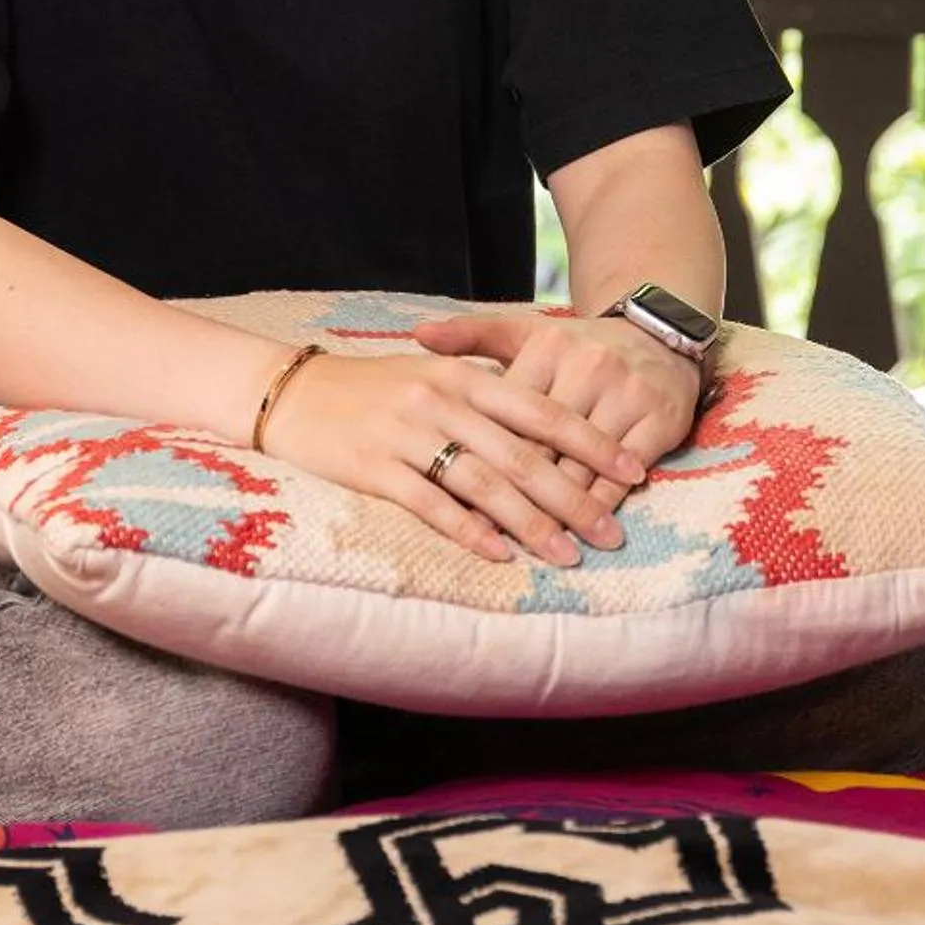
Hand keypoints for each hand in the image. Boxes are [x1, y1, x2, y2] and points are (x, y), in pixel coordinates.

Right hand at [257, 348, 647, 566]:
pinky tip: (498, 553)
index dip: (592, 442)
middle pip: (524, 453)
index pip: (544, 410)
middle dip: (574, 495)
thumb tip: (552, 424)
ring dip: (531, 523)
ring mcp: (408, 433)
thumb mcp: (434, 371)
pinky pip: (431, 503)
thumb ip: (487, 392)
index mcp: (464, 374)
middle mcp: (443, 400)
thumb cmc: (372, 386)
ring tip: (568, 553)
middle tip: (613, 530)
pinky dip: (467, 530)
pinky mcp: (374, 467)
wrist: (290, 391)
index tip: (634, 471)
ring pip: (485, 483)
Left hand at [410, 307, 701, 519]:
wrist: (660, 334)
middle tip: (485, 535)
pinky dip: (599, 505)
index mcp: (547, 347)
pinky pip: (621, 475)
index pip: (506, 413)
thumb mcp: (528, 332)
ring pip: (580, 466)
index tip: (450, 494)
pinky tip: (579, 530)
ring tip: (530, 545)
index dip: (478, 455)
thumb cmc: (580, 346)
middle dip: (512, 494)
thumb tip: (418, 334)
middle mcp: (588, 368)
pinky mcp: (658, 420)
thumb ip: (471, 334)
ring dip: (555, 511)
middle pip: (542, 445)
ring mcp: (626, 395)